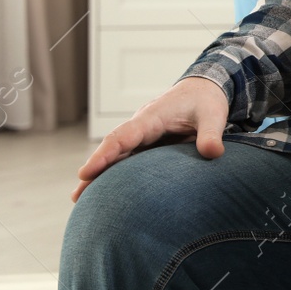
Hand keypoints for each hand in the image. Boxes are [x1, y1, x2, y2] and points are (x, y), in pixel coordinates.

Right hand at [72, 76, 228, 201]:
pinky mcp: (148, 145)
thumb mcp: (213, 114)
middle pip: (113, 149)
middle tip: (77, 196)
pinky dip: (116, 174)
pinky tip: (107, 193)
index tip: (86, 171)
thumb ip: (211, 133)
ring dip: (100, 175)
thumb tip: (212, 154)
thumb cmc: (206, 100)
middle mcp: (141, 127)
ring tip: (80, 200)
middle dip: (95, 170)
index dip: (104, 154)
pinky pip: (129, 159)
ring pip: (118, 156)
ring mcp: (143, 136)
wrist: (204, 89)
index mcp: (152, 116)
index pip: (123, 136)